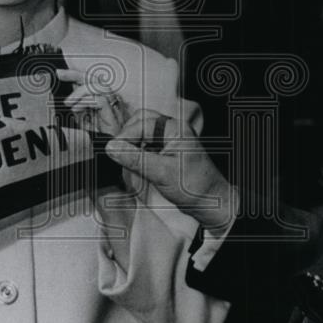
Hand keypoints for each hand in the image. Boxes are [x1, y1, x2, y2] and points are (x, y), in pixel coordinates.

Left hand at [56, 68, 128, 135]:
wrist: (106, 153)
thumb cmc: (97, 139)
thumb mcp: (81, 120)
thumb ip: (77, 106)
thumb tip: (67, 96)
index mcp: (101, 100)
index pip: (90, 81)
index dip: (75, 75)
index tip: (60, 73)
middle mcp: (109, 101)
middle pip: (95, 79)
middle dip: (75, 74)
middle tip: (60, 74)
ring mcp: (113, 108)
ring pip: (99, 86)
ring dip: (80, 92)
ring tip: (68, 102)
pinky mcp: (114, 116)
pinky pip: (101, 100)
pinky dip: (86, 102)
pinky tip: (77, 109)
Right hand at [104, 110, 235, 231]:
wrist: (209, 201)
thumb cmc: (194, 187)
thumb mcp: (161, 173)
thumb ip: (135, 159)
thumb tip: (113, 148)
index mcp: (176, 129)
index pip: (142, 123)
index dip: (125, 136)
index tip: (112, 150)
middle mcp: (173, 130)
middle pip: (142, 121)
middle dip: (127, 135)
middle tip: (117, 152)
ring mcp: (170, 139)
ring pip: (143, 131)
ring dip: (132, 142)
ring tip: (125, 158)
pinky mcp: (167, 149)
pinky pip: (147, 142)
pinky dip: (137, 150)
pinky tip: (134, 162)